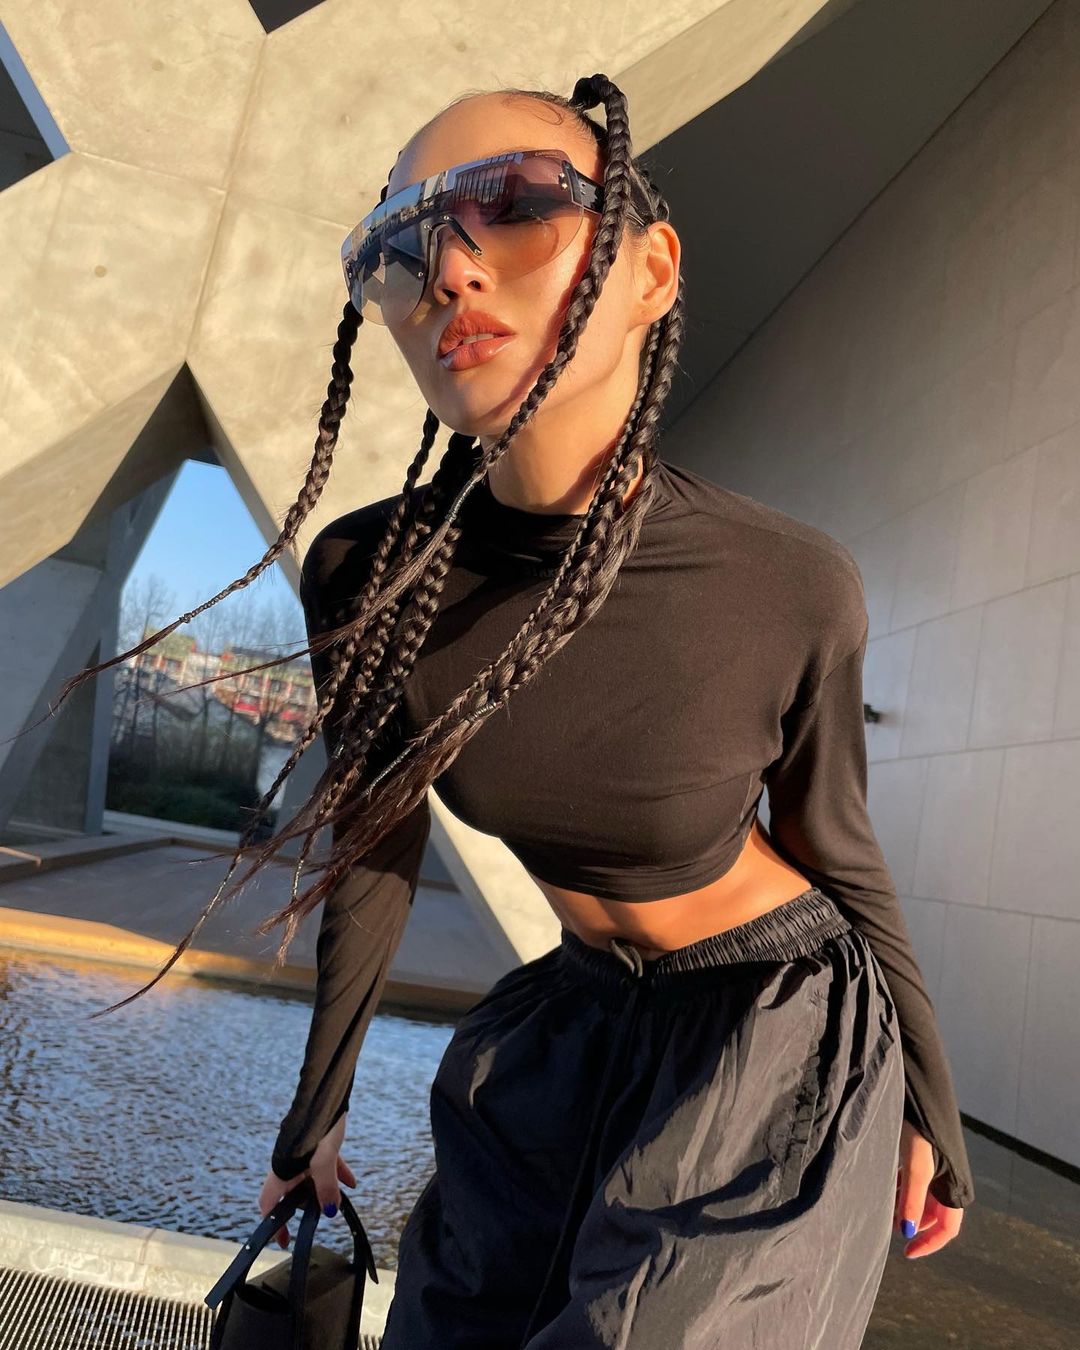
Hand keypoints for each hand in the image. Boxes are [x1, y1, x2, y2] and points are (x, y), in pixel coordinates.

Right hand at [258, 1112, 356, 1249]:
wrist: (328, 1094)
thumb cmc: (320, 1125)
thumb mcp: (325, 1159)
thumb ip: (326, 1186)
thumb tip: (329, 1211)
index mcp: (282, 1170)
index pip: (269, 1204)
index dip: (274, 1224)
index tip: (284, 1241)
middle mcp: (289, 1165)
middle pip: (293, 1194)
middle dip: (308, 1206)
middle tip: (326, 1213)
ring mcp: (303, 1156)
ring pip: (311, 1181)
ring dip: (324, 1191)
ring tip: (340, 1200)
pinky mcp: (317, 1146)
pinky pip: (325, 1167)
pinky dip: (336, 1176)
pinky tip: (351, 1183)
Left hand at [893, 1118, 963, 1256]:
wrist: (917, 1087)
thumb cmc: (919, 1125)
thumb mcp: (915, 1163)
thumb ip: (911, 1198)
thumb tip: (906, 1231)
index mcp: (952, 1184)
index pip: (948, 1228)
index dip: (929, 1243)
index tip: (907, 1252)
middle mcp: (947, 1177)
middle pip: (933, 1214)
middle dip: (913, 1223)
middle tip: (887, 1224)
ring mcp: (935, 1164)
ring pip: (922, 1196)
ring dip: (904, 1204)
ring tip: (881, 1204)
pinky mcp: (921, 1150)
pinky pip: (913, 1179)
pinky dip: (900, 1186)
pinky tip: (883, 1181)